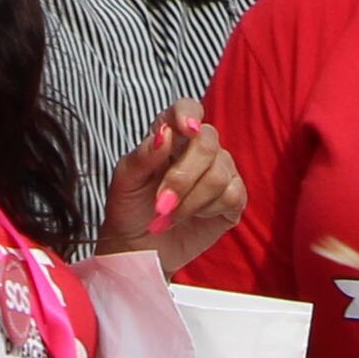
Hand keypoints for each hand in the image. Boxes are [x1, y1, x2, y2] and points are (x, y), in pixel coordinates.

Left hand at [100, 102, 242, 268]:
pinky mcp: (232, 199)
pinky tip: (193, 218)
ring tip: (168, 217)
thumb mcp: (125, 181)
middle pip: (207, 142)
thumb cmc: (129, 208)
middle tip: (161, 203)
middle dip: (183, 176)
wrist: (139, 248)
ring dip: (191, 200)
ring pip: (220, 172)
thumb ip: (143, 155)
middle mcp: (199, 149)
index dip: (188, 113)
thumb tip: (165, 134)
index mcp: (171, 136)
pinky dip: (208, 210)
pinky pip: (233, 194)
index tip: (185, 129)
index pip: (188, 109)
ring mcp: (219, 172)